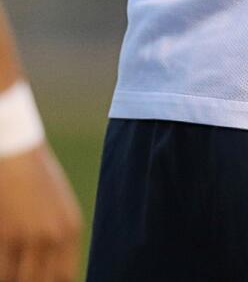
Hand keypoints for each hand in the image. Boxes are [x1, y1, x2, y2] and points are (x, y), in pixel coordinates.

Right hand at [0, 142, 81, 281]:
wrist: (16, 149)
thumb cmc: (33, 177)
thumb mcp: (55, 206)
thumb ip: (56, 238)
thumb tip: (49, 269)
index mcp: (70, 229)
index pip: (65, 277)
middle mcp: (55, 235)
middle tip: (23, 274)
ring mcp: (30, 236)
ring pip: (20, 280)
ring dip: (14, 277)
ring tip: (13, 269)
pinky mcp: (8, 233)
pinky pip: (3, 270)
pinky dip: (3, 271)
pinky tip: (3, 262)